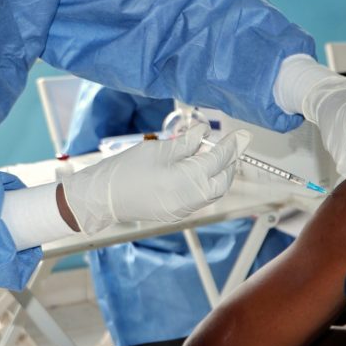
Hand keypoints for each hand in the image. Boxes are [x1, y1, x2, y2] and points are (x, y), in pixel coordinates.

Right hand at [60, 126, 242, 233]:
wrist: (103, 198)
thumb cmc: (127, 170)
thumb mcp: (159, 150)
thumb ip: (186, 143)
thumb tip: (204, 133)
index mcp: (187, 181)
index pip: (218, 160)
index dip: (231, 145)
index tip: (242, 134)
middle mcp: (190, 200)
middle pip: (221, 181)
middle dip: (229, 163)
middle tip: (229, 145)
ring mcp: (184, 210)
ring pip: (212, 191)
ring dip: (218, 174)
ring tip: (214, 155)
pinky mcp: (176, 213)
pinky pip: (200, 198)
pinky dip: (205, 183)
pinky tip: (197, 170)